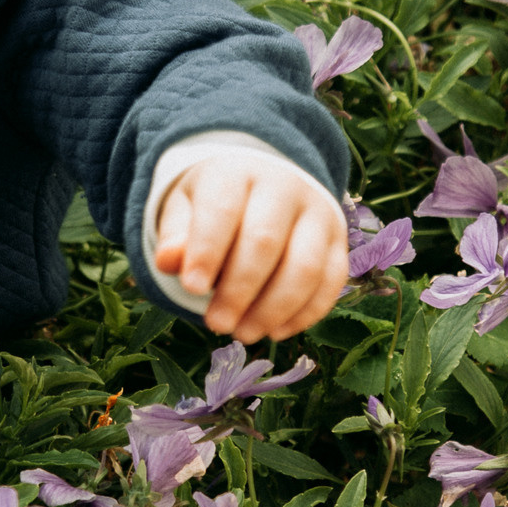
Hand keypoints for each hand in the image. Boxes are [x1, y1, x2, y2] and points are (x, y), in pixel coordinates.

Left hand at [152, 151, 348, 342]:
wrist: (263, 183)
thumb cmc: (215, 204)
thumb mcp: (185, 209)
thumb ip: (175, 234)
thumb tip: (168, 261)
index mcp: (237, 172)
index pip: (223, 210)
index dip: (207, 251)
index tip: (191, 289)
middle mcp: (285, 186)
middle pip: (265, 241)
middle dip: (239, 290)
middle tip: (216, 324)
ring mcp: (318, 213)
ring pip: (305, 267)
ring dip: (274, 309)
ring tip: (243, 333)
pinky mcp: (339, 240)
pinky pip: (331, 281)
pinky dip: (305, 314)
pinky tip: (275, 331)